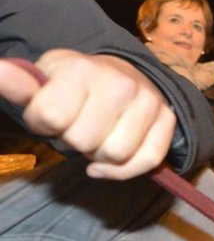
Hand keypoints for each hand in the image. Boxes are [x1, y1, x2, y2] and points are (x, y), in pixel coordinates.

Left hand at [0, 50, 175, 179]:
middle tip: (77, 127)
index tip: (50, 115)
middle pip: (84, 141)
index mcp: (81, 69)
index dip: (44, 123)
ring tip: (97, 138)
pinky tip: (107, 164)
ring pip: (116, 155)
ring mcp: (147, 101)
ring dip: (100, 156)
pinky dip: (123, 171)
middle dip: (75, 141)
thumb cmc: (75, 84)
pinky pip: (146, 162)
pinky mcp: (167, 119)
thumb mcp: (42, 80)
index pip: (51, 117)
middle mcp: (119, 82)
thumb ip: (19, 84)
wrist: (121, 74)